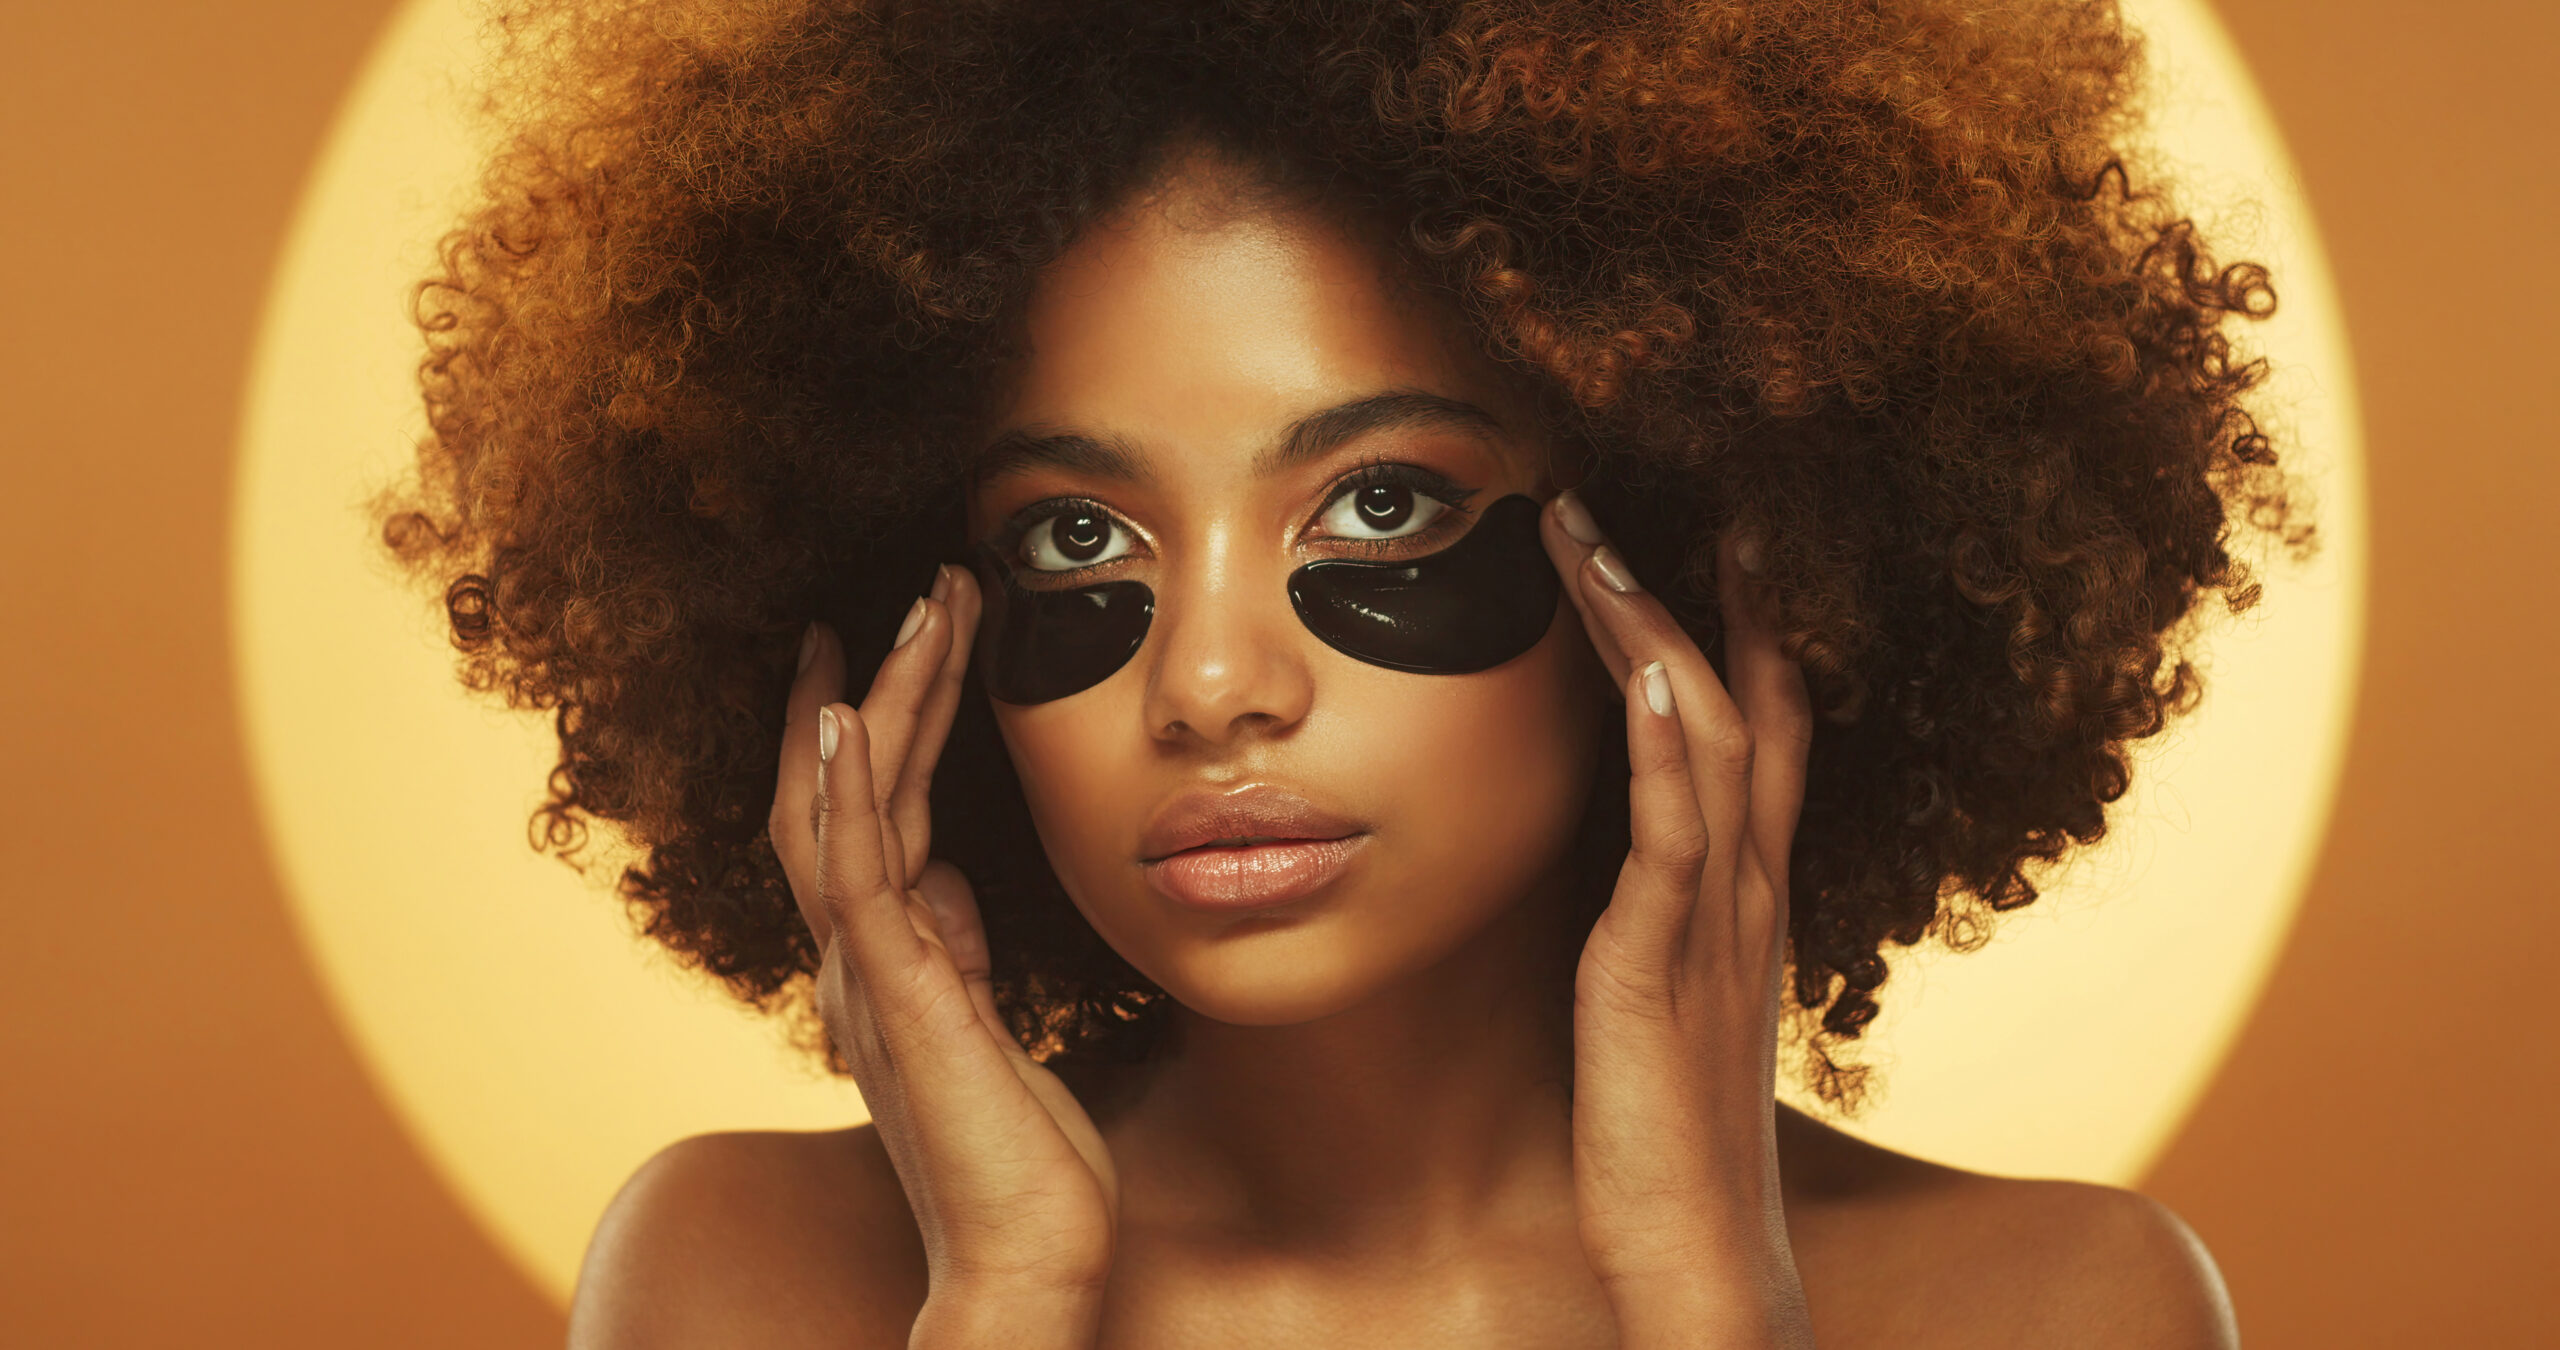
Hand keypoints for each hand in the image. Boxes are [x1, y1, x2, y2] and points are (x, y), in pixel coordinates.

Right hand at [768, 565, 1115, 1342]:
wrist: (1026, 1261)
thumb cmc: (1020, 1158)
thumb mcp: (991, 1027)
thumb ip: (954, 949)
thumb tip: (945, 876)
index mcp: (883, 962)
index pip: (864, 815)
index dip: (874, 724)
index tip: (894, 640)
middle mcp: (856, 959)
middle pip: (843, 791)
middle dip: (881, 685)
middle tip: (923, 589)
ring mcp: (867, 976)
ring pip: (846, 809)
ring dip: (876, 704)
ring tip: (912, 612)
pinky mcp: (896, 997)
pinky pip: (851, 874)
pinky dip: (838, 788)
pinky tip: (840, 714)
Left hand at [1542, 491, 1816, 1348]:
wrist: (1702, 1265)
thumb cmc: (1670, 1145)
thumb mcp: (1666, 1006)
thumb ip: (1656, 928)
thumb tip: (1617, 874)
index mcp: (1749, 899)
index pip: (1769, 733)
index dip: (1752, 630)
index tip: (1716, 539)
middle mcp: (1750, 893)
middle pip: (1746, 707)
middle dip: (1702, 595)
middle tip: (1652, 498)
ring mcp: (1716, 926)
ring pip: (1708, 740)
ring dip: (1657, 631)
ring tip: (1601, 538)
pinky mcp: (1661, 971)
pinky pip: (1675, 835)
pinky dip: (1664, 743)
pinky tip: (1642, 669)